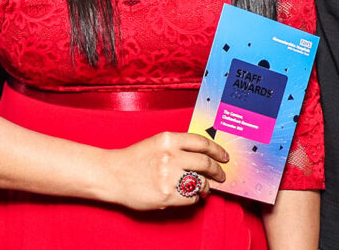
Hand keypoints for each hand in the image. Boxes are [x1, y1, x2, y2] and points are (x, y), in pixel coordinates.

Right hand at [106, 132, 228, 210]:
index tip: (224, 157)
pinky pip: (191, 197)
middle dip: (217, 171)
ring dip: (206, 187)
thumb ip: (179, 146)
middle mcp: (170, 156)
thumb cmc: (135, 159)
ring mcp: (169, 176)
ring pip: (201, 182)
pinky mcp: (167, 195)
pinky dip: (194, 198)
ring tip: (205, 189)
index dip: (217, 150)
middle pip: (205, 162)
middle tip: (221, 175)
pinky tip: (189, 196)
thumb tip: (204, 155)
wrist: (113, 175)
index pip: (202, 142)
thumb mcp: (157, 143)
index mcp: (169, 139)